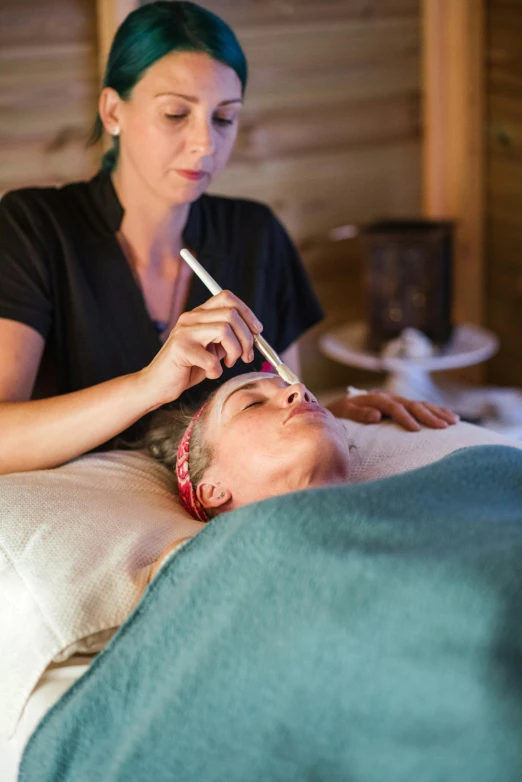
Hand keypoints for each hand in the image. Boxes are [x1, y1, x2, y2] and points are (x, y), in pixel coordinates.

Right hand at [139, 290, 261, 407]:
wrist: (157, 385)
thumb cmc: (187, 367)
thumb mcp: (211, 348)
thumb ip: (228, 337)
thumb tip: (254, 333)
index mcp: (198, 314)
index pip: (227, 298)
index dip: (247, 313)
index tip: (257, 331)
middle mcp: (190, 318)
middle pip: (230, 314)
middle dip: (247, 337)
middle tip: (246, 356)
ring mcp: (184, 332)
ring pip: (225, 330)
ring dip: (234, 352)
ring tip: (227, 364)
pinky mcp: (180, 350)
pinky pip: (212, 359)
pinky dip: (217, 371)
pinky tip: (210, 373)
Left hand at [327, 391, 458, 431]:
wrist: (339, 407)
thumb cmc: (341, 414)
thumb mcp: (344, 413)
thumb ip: (359, 414)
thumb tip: (377, 415)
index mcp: (376, 398)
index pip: (394, 408)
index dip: (406, 418)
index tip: (417, 429)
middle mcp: (390, 397)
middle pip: (413, 404)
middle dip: (429, 415)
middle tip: (444, 427)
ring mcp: (398, 400)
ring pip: (422, 404)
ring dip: (438, 412)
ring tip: (454, 422)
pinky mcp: (402, 404)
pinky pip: (423, 406)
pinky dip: (437, 411)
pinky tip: (450, 418)